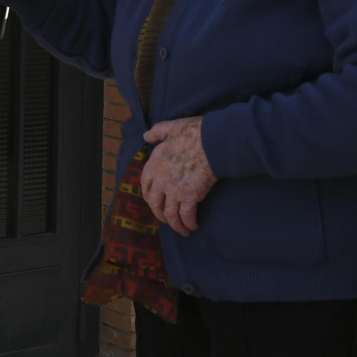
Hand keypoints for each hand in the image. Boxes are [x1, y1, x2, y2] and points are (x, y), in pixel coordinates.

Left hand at [142, 117, 217, 236]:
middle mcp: (161, 180)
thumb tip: (146, 137)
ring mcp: (174, 191)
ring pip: (169, 213)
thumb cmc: (193, 133)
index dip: (148, 195)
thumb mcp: (171, 127)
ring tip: (180, 229)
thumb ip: (157, 132)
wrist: (212, 143)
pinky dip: (188, 223)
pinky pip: (185, 216)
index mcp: (155, 164)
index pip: (145, 185)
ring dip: (174, 224)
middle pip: (155, 203)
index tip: (153, 200)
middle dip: (160, 213)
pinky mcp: (189, 197)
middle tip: (166, 218)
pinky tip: (192, 227)